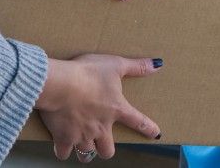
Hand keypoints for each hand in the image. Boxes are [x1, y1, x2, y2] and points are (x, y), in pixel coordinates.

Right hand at [36, 54, 162, 161]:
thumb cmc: (88, 72)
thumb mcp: (115, 64)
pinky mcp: (63, 138)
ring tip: (84, 146)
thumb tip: (158, 64)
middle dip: (106, 149)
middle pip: (107, 150)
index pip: (138, 121)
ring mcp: (82, 135)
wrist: (60, 84)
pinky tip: (62, 145)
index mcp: (117, 109)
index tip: (156, 135)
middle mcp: (101, 127)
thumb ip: (136, 66)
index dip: (149, 129)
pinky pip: (63, 153)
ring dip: (86, 152)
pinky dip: (63, 150)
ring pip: (87, 154)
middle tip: (103, 144)